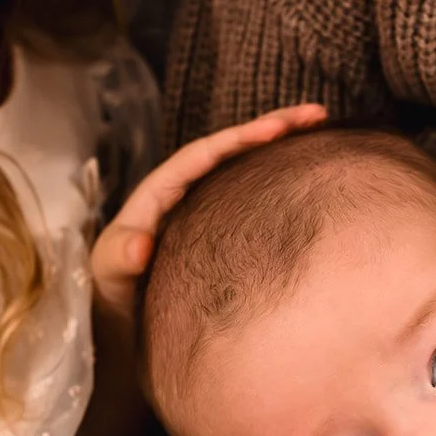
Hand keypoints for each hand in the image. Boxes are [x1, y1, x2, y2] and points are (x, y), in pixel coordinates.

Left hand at [90, 103, 327, 323]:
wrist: (128, 321)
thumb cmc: (115, 292)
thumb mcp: (109, 273)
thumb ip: (119, 257)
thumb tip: (139, 245)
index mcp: (163, 192)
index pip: (205, 154)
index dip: (240, 138)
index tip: (276, 129)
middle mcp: (191, 193)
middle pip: (235, 151)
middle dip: (274, 129)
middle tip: (317, 114)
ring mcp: (212, 210)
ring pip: (251, 172)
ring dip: (286, 151)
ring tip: (326, 134)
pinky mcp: (229, 232)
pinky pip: (258, 200)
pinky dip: (285, 186)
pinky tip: (314, 180)